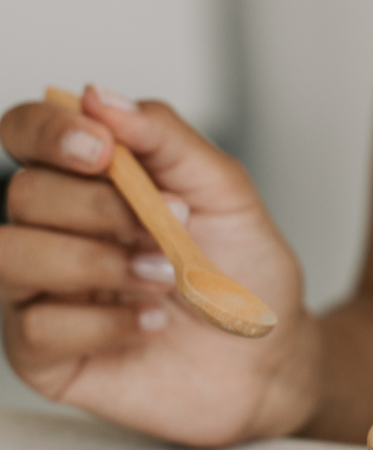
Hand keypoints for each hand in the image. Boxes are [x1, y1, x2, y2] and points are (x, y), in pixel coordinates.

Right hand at [0, 87, 319, 445]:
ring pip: (11, 256)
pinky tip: (151, 324)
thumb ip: (166, 139)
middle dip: (102, 209)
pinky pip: (36, 327)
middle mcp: (54, 229)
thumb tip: (98, 96)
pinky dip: (104, 322)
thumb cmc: (244, 271)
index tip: (103, 149)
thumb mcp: (225, 192)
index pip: (25, 132)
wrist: (270, 354)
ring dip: (96, 263)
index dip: (47, 131)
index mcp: (89, 180)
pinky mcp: (44, 353)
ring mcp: (41, 292)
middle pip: (24, 193)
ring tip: (166, 278)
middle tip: (171, 229)